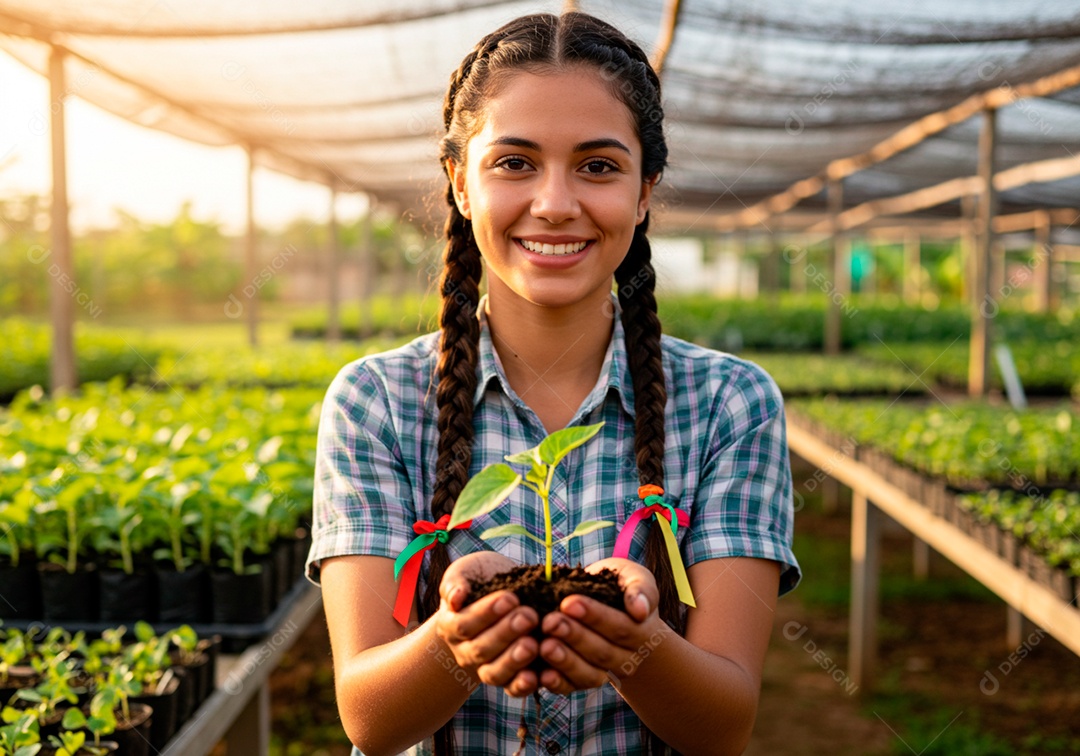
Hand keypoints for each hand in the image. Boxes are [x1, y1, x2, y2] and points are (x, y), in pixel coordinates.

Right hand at [434, 551, 540, 696]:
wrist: (505, 595)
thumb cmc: (484, 579)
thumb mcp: (467, 572)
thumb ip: (456, 582)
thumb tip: (455, 598)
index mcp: (451, 626)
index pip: (464, 624)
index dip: (486, 613)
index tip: (510, 598)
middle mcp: (466, 651)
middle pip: (480, 650)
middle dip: (505, 633)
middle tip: (528, 616)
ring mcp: (486, 667)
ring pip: (494, 673)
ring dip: (514, 661)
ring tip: (534, 645)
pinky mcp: (510, 679)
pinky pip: (512, 689)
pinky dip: (523, 685)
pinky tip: (536, 676)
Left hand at [537, 557, 668, 693]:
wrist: (610, 606)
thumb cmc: (620, 588)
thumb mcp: (636, 579)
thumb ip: (641, 591)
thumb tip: (640, 610)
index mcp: (641, 634)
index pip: (621, 627)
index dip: (595, 617)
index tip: (569, 602)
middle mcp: (625, 659)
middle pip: (602, 652)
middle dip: (574, 637)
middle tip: (550, 622)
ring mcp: (605, 673)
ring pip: (588, 674)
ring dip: (565, 661)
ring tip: (544, 646)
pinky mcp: (582, 681)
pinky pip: (572, 687)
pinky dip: (557, 683)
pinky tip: (543, 675)